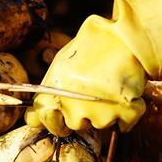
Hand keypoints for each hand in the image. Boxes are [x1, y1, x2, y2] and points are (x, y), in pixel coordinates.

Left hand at [25, 15, 146, 135]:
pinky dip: (126, 115)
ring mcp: (100, 114)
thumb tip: (35, 119)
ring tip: (109, 88)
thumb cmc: (89, 46)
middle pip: (73, 125)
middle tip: (91, 97)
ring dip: (104, 112)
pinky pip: (123, 126)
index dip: (52, 121)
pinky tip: (125, 98)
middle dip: (80, 116)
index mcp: (54, 94)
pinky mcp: (125, 113)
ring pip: (99, 125)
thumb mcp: (59, 65)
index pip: (42, 120)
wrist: (124, 36)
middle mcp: (73, 109)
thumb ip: (48, 92)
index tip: (60, 118)